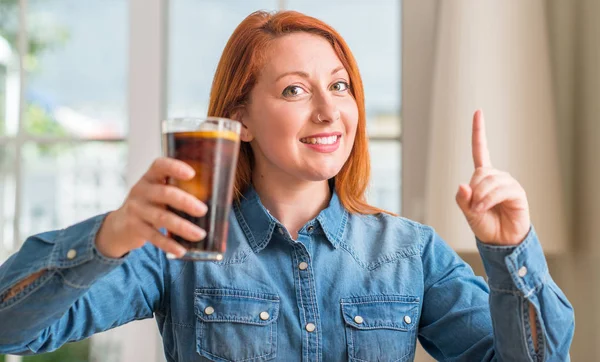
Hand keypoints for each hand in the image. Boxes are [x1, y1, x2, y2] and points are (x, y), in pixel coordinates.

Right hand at [95, 157, 206, 257]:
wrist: (120, 225)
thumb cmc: (151, 204)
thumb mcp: (158, 192)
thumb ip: (178, 191)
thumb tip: (218, 199)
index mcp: (150, 177)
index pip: (159, 165)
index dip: (175, 167)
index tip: (191, 173)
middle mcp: (141, 190)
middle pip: (165, 193)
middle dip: (186, 202)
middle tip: (203, 210)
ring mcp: (136, 209)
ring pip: (162, 217)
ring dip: (183, 227)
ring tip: (200, 234)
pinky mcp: (135, 228)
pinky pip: (154, 237)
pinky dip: (169, 244)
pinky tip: (182, 250)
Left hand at [455, 110, 530, 245]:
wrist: (501, 241)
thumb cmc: (485, 225)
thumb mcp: (467, 212)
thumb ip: (463, 199)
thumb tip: (462, 185)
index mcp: (483, 177)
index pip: (480, 149)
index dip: (479, 131)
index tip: (478, 112)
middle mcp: (496, 176)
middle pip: (480, 173)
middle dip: (473, 191)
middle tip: (473, 207)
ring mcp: (508, 183)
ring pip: (488, 181)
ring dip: (479, 197)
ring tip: (479, 210)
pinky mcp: (517, 192)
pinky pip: (500, 190)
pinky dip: (488, 199)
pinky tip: (484, 208)